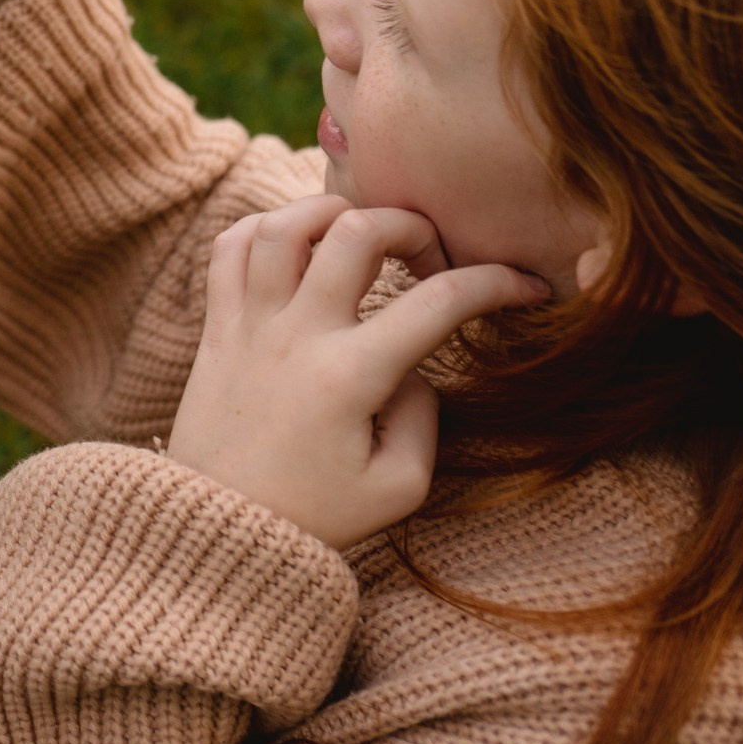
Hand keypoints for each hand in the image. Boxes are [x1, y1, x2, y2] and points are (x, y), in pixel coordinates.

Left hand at [167, 195, 548, 548]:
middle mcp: (297, 335)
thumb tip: (412, 366)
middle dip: (410, 224)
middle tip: (430, 253)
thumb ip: (422, 416)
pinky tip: (296, 248)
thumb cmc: (314, 516)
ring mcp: (249, 325)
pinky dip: (263, 229)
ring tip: (361, 236)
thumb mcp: (398, 487)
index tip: (527, 287)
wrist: (219, 530)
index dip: (496, 283)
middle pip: (355, 231)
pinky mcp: (215, 328)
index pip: (439, 301)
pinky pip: (227, 249)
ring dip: (330, 213)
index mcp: (350, 375)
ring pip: (280, 225)